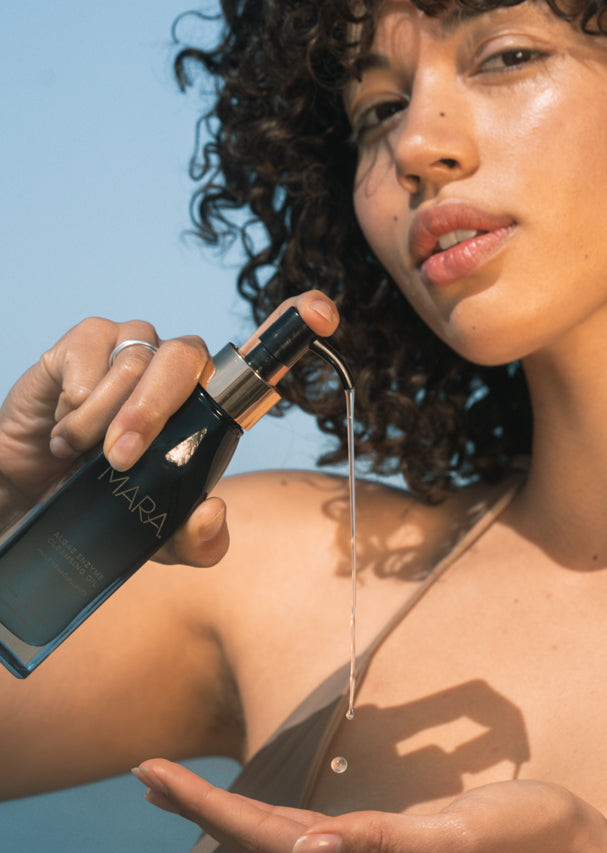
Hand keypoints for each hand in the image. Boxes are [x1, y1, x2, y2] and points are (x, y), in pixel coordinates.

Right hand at [0, 292, 338, 565]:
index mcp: (209, 405)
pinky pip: (92, 350)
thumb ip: (198, 539)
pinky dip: (78, 395)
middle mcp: (177, 370)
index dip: (293, 324)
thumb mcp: (163, 540)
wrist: (38, 498)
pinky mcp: (85, 344)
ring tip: (82, 451)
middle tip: (122, 458)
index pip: (259, 355)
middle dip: (153, 411)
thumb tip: (214, 511)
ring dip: (106, 414)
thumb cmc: (113, 506)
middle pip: (188, 357)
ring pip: (135, 360)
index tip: (324, 312)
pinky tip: (66, 424)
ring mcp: (132, 350)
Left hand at [133, 757, 606, 852]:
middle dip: (201, 810)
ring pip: (282, 847)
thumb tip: (308, 849)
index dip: (206, 809)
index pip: (263, 838)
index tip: (154, 777)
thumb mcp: (457, 838)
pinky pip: (316, 846)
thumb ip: (384, 845)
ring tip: (189, 794)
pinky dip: (276, 826)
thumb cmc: (524, 841)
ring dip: (231, 819)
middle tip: (149, 776)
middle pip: (260, 844)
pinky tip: (271, 821)